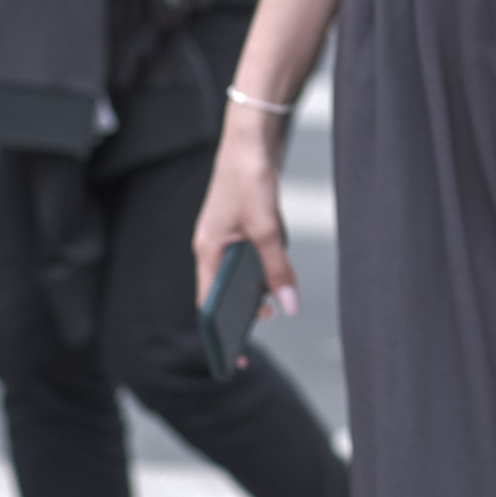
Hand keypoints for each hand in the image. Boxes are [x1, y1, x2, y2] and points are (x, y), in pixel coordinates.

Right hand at [193, 108, 300, 331]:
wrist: (251, 136)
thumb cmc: (248, 178)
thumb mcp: (267, 229)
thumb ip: (277, 270)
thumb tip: (288, 306)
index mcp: (207, 250)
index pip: (206, 305)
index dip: (218, 334)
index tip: (233, 361)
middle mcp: (211, 245)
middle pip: (223, 291)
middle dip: (240, 313)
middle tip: (260, 331)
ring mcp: (226, 234)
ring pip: (239, 273)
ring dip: (254, 287)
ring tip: (271, 304)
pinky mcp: (241, 223)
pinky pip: (251, 254)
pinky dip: (263, 265)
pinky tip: (277, 265)